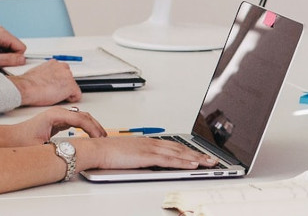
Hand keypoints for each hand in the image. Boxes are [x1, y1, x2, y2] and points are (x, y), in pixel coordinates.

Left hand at [0, 26, 27, 68]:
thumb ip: (9, 60)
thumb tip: (22, 59)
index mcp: (1, 33)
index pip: (21, 47)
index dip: (15, 58)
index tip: (5, 62)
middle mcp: (0, 30)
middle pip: (15, 47)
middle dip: (8, 56)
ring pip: (9, 48)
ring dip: (2, 55)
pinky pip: (3, 47)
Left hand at [0, 107, 106, 146]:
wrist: (8, 139)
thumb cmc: (20, 140)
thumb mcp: (40, 146)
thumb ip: (58, 148)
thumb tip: (73, 152)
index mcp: (55, 115)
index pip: (81, 119)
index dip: (93, 129)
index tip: (99, 138)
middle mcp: (58, 113)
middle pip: (84, 116)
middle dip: (96, 127)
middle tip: (104, 138)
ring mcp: (58, 116)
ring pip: (82, 118)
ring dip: (92, 126)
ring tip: (100, 137)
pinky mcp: (58, 121)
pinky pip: (77, 121)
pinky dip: (86, 127)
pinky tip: (89, 135)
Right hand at [8, 61, 81, 106]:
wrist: (26, 88)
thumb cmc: (28, 84)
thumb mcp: (37, 73)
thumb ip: (46, 74)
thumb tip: (46, 79)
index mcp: (54, 63)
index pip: (62, 72)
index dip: (59, 81)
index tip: (55, 86)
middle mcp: (62, 67)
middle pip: (69, 79)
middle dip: (63, 86)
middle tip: (54, 92)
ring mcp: (68, 76)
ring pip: (72, 87)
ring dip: (66, 92)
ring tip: (54, 95)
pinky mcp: (71, 86)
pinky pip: (77, 95)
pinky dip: (71, 99)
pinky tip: (60, 99)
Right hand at [73, 137, 217, 170]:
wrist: (95, 149)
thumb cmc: (107, 153)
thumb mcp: (128, 154)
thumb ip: (140, 157)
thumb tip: (146, 164)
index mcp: (147, 142)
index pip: (173, 146)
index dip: (188, 151)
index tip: (199, 155)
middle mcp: (151, 143)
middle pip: (180, 148)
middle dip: (198, 154)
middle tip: (212, 159)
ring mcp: (150, 148)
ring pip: (179, 153)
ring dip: (196, 158)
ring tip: (209, 163)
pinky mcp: (147, 156)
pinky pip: (169, 160)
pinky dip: (183, 162)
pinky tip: (193, 164)